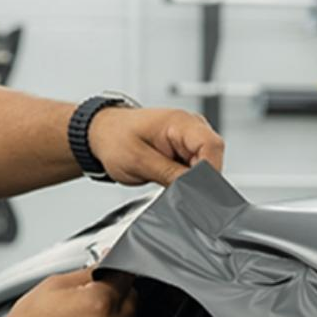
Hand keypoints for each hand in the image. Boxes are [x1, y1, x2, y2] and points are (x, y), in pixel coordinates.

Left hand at [89, 107, 224, 185]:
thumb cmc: (114, 138)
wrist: (103, 134)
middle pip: (213, 159)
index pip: (212, 146)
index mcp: (180, 122)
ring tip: (166, 185)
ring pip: (206, 168)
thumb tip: (194, 191)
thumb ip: (170, 175)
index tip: (196, 191)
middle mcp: (191, 128)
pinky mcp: (186, 152)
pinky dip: (186, 182)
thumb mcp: (138, 161)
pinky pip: (195, 171)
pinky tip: (169, 184)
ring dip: (191, 182)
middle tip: (178, 194)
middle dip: (199, 181)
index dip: (209, 172)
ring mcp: (190, 140)